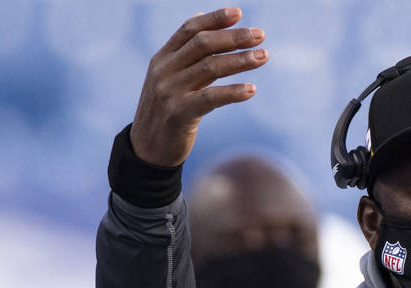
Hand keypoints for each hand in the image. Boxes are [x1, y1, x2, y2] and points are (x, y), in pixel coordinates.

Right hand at [131, 7, 266, 166]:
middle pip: (203, 44)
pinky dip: (233, 92)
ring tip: (263, 56)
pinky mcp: (179, 114)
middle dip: (234, 37)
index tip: (238, 13)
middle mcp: (164, 70)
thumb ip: (187, 54)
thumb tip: (203, 20)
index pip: (189, 29)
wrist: (147, 150)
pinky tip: (251, 89)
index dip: (214, 19)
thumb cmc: (166, 112)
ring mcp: (170, 91)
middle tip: (260, 35)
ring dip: (241, 60)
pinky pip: (210, 98)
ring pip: (211, 67)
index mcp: (162, 58)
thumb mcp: (170, 78)